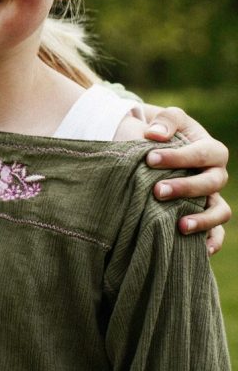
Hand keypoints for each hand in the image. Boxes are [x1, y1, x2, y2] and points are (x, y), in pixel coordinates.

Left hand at [142, 106, 229, 253]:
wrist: (153, 149)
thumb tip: (154, 135)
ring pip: (220, 211)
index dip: (178, 157)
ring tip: (180, 225)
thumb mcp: (163, 120)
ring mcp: (211, 197)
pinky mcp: (204, 215)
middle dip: (186, 188)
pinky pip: (217, 232)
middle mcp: (215, 174)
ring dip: (203, 219)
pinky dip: (212, 241)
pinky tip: (202, 251)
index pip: (202, 154)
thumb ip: (164, 121)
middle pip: (211, 183)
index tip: (149, 158)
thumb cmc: (160, 133)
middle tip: (157, 191)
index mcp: (210, 149)